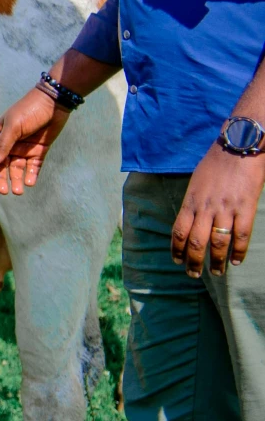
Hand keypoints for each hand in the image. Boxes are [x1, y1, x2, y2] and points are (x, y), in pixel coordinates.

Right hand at [0, 87, 69, 195]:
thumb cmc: (30, 110)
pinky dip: (31, 175)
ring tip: (19, 191)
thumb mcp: (14, 126)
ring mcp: (25, 148)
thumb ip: (3, 145)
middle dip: (2, 178)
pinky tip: (30, 182)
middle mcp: (10, 143)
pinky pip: (33, 166)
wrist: (55, 102)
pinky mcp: (39, 150)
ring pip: (17, 168)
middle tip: (4, 191)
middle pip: (2, 165)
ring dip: (16, 179)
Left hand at [171, 144, 264, 277]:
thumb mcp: (196, 182)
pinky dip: (238, 251)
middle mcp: (205, 208)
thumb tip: (190, 220)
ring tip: (216, 272)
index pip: (178, 231)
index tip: (176, 260)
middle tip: (194, 274)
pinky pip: (241, 235)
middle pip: (195, 242)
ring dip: (215, 260)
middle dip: (193, 261)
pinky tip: (236, 261)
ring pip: (218, 242)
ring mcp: (226, 209)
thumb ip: (193, 202)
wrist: (238, 147)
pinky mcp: (245, 208)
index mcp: (190, 201)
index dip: (176, 249)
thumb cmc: (215, 162)